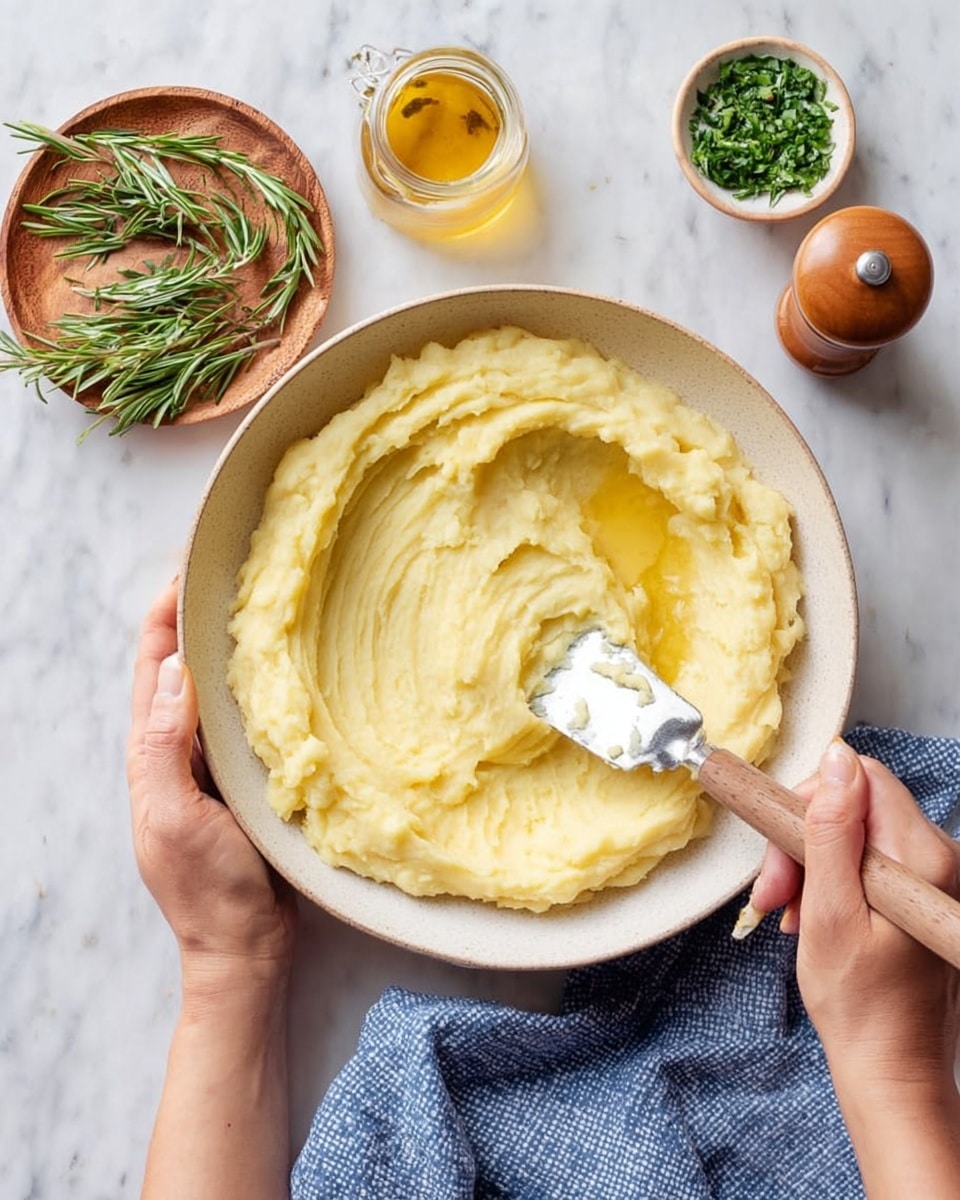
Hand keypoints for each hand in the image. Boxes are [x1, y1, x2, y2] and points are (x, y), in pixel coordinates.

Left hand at [127, 581, 296, 994]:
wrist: (245, 946)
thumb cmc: (207, 887)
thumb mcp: (176, 816)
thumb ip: (167, 747)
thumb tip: (170, 672)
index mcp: (151, 756)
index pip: (152, 670)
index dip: (163, 617)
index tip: (187, 570)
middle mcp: (178, 752)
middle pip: (181, 671)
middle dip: (196, 619)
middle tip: (229, 573)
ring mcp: (212, 766)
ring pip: (216, 692)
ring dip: (227, 649)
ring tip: (257, 606)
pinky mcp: (245, 780)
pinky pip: (245, 720)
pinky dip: (256, 688)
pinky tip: (283, 672)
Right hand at [753, 741, 959, 1085]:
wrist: (890, 1068)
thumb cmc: (860, 1006)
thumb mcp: (829, 912)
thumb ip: (831, 831)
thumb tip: (836, 760)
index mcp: (922, 857)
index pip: (859, 778)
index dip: (809, 802)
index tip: (779, 849)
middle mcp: (937, 858)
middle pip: (854, 806)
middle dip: (803, 842)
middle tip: (774, 894)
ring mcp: (929, 877)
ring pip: (853, 833)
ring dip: (810, 866)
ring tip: (790, 914)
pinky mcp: (918, 893)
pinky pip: (864, 861)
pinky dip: (830, 883)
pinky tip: (811, 917)